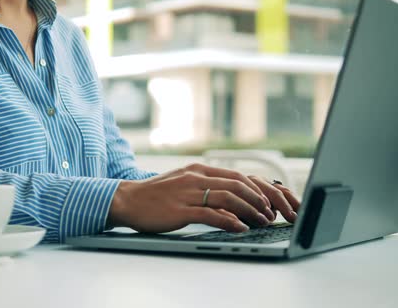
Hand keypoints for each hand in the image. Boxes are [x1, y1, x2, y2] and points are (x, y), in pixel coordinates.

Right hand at [107, 164, 299, 233]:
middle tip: (270, 213)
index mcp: (198, 170)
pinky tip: (240, 228)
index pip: (236, 175)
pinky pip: (211, 214)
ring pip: (228, 197)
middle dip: (259, 199)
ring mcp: (188, 193)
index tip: (267, 201)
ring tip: (261, 221)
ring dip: (250, 210)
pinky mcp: (180, 209)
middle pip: (237, 184)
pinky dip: (229, 221)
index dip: (255, 189)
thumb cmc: (154, 195)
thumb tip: (228, 197)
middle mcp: (195, 177)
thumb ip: (203, 186)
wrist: (127, 200)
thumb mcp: (181, 182)